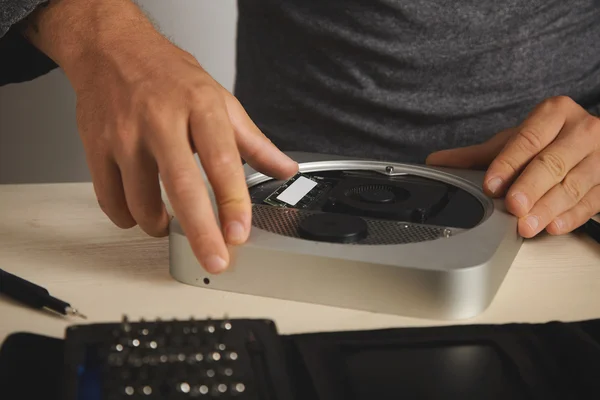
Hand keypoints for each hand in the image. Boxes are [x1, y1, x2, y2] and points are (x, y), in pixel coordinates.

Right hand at [25, 0, 297, 272]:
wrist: (113, 50)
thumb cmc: (170, 76)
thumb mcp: (220, 100)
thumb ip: (255, 142)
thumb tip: (286, 170)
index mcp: (199, 107)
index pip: (222, 161)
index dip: (233, 202)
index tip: (240, 233)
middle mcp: (160, 121)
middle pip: (182, 187)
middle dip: (201, 233)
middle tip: (216, 261)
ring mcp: (125, 135)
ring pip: (141, 201)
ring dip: (160, 226)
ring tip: (170, 224)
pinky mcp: (96, 147)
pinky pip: (110, 200)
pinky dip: (127, 218)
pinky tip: (139, 212)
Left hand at [426, 96, 599, 237]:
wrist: (590, 143)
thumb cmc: (548, 141)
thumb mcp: (513, 142)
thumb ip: (477, 155)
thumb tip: (436, 162)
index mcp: (555, 114)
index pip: (528, 140)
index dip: (508, 164)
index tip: (490, 184)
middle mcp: (582, 131)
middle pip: (552, 162)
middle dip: (530, 187)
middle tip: (513, 205)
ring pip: (574, 184)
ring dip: (548, 207)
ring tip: (527, 224)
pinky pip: (592, 201)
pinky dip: (571, 216)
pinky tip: (554, 225)